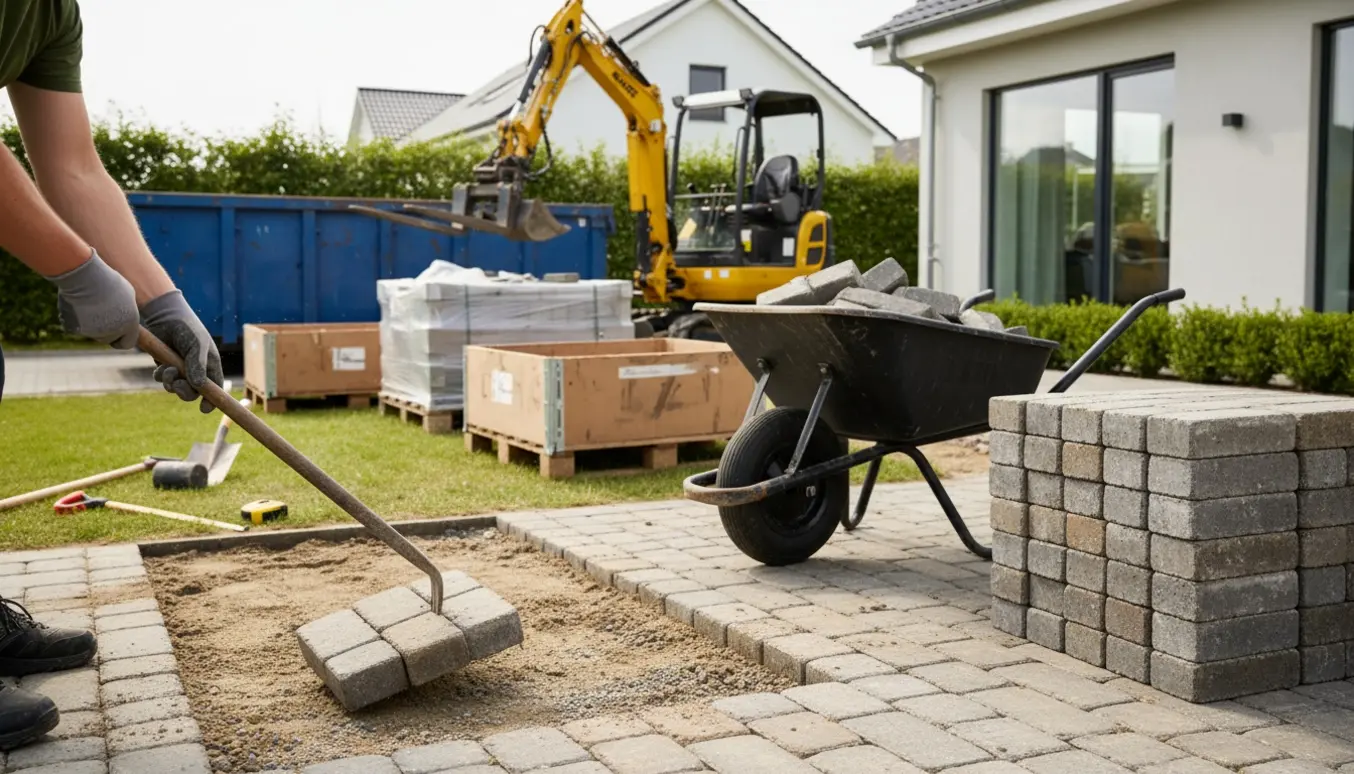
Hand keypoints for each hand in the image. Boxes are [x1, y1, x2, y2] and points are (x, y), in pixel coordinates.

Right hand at [43, 249, 139, 348]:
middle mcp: (113, 332)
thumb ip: (128, 311)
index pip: (127, 342)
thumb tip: (127, 317)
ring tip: (91, 304)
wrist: (85, 277)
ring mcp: (94, 332)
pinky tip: (78, 306)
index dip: (123, 338)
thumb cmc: (108, 281)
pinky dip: (78, 321)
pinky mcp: (77, 330)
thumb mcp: (127, 294)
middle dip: (107, 330)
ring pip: (94, 334)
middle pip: (109, 339)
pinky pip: (78, 329)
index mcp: (130, 324)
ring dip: (93, 324)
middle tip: (101, 312)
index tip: (118, 334)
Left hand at [139, 289, 224, 413]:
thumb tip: (198, 387)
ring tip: (167, 369)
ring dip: (170, 382)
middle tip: (177, 385)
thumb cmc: (187, 328)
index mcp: (210, 365)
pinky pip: (163, 380)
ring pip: (176, 387)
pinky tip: (160, 366)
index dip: (212, 401)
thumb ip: (198, 366)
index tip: (204, 409)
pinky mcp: (166, 365)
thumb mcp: (197, 345)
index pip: (215, 389)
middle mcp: (196, 369)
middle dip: (185, 392)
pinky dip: (160, 376)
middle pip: (194, 392)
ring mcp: (180, 368)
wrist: (165, 315)